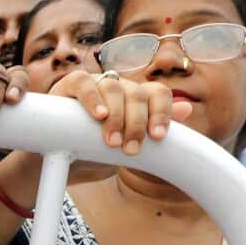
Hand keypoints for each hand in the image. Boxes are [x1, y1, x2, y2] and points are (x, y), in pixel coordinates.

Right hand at [49, 70, 192, 155]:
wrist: (59, 162)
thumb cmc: (95, 152)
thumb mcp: (126, 148)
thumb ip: (151, 130)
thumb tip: (186, 109)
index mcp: (136, 99)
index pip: (158, 94)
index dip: (162, 112)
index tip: (158, 138)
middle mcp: (118, 87)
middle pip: (137, 93)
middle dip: (136, 123)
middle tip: (130, 150)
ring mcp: (95, 83)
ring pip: (114, 87)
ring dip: (117, 115)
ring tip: (112, 141)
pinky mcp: (69, 85)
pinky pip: (83, 82)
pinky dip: (93, 97)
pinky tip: (99, 115)